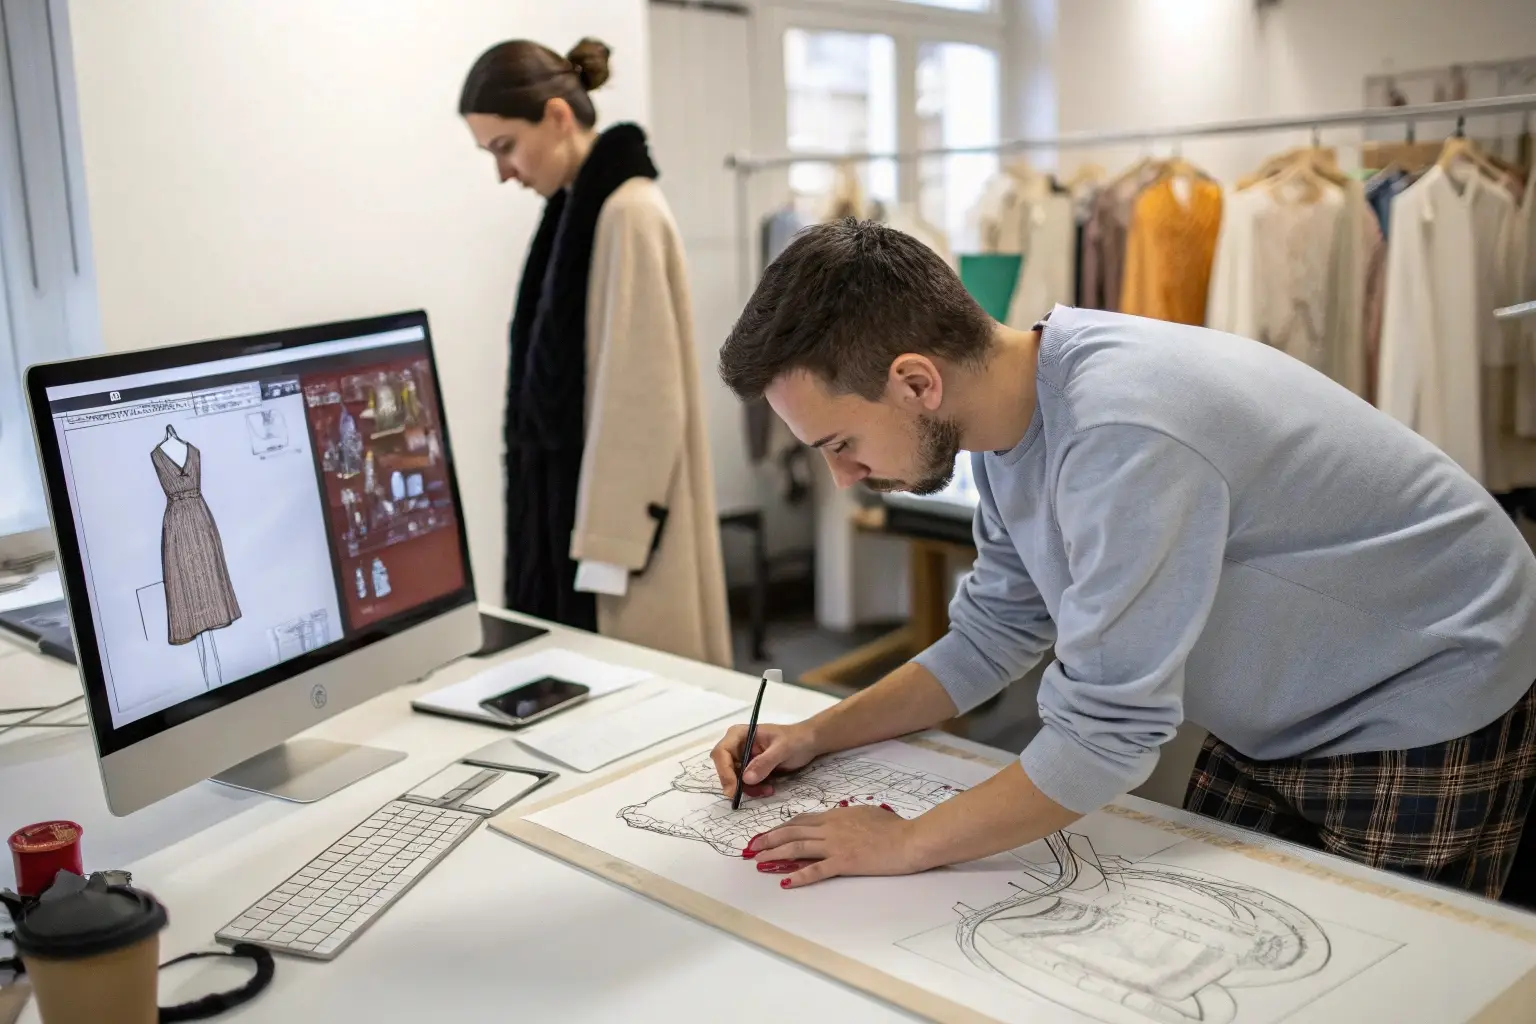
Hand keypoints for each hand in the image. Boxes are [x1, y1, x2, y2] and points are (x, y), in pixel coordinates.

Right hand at [710, 721, 819, 800]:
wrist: (809, 743)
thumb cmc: (796, 740)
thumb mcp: (782, 749)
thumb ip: (764, 762)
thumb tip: (746, 779)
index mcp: (740, 734)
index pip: (722, 752)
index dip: (724, 771)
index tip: (733, 790)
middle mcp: (737, 745)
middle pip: (724, 768)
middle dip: (736, 783)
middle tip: (753, 793)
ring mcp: (743, 758)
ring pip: (734, 779)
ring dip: (748, 789)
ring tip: (767, 790)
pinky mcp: (750, 769)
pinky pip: (744, 783)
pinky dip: (754, 789)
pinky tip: (768, 789)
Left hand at [744, 805, 922, 887]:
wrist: (907, 840)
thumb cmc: (892, 826)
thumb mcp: (865, 813)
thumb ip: (847, 816)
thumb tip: (838, 818)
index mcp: (835, 816)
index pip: (801, 820)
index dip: (781, 827)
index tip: (768, 833)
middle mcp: (830, 828)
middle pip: (793, 832)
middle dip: (770, 839)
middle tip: (753, 846)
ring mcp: (836, 845)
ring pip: (798, 848)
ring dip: (776, 854)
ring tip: (759, 860)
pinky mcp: (844, 862)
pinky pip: (817, 870)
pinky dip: (799, 876)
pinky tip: (786, 882)